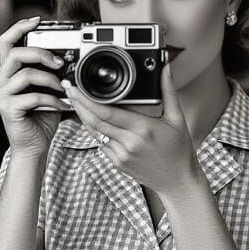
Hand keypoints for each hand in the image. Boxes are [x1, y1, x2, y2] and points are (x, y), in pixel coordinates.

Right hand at [0, 15, 73, 158]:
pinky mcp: (7, 109)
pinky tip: (63, 106)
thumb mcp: (48, 89)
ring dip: (50, 80)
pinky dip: (52, 100)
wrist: (35, 146)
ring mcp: (1, 95)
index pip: (6, 42)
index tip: (38, 21)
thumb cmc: (42, 117)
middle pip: (16, 54)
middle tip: (61, 63)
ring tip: (64, 89)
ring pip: (25, 74)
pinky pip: (32, 96)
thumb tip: (68, 56)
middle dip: (41, 54)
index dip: (20, 27)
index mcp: (8, 73)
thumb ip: (51, 72)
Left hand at [62, 60, 201, 195]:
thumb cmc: (179, 150)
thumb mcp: (177, 118)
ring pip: (94, 133)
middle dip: (78, 104)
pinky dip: (94, 130)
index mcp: (143, 129)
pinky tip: (90, 120)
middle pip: (94, 121)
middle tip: (69, 90)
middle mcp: (129, 143)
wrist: (177, 181)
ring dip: (83, 116)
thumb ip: (169, 91)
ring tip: (76, 101)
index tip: (78, 88)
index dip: (87, 100)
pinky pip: (100, 144)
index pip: (107, 112)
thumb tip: (166, 68)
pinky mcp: (117, 163)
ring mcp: (121, 155)